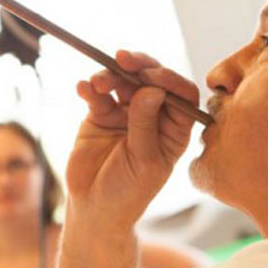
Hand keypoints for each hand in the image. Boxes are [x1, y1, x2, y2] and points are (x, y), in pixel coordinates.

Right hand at [68, 51, 199, 229]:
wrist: (94, 209)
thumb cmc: (128, 193)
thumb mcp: (143, 161)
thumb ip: (145, 124)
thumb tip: (152, 88)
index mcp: (174, 129)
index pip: (183, 95)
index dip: (170, 80)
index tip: (151, 76)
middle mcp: (154, 117)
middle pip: (152, 80)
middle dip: (139, 66)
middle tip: (122, 58)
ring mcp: (127, 113)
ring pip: (124, 81)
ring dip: (111, 75)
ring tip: (97, 83)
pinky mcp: (101, 114)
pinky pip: (98, 94)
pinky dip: (91, 87)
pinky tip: (84, 89)